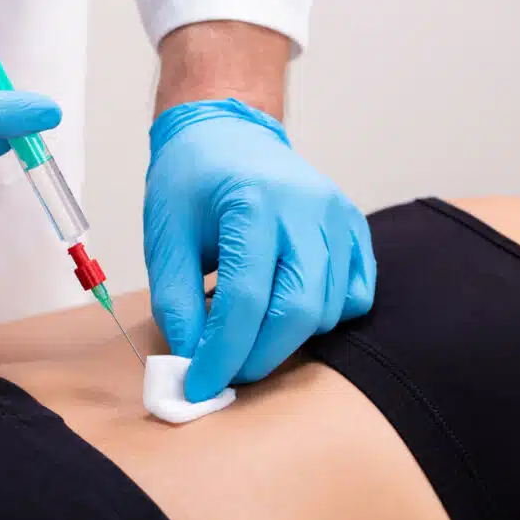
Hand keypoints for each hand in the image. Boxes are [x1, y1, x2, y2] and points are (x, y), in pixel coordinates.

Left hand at [144, 99, 375, 401]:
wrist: (224, 133)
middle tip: (225, 373)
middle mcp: (306, 208)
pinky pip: (355, 293)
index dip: (222, 353)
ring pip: (328, 308)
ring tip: (246, 330)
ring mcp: (337, 215)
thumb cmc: (190, 181)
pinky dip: (325, 316)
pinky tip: (287, 308)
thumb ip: (175, 303)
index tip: (200, 385)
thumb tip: (193, 361)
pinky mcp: (353, 226)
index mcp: (253, 203)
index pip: (246, 300)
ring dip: (287, 338)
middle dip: (258, 357)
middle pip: (298, 311)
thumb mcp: (164, 238)